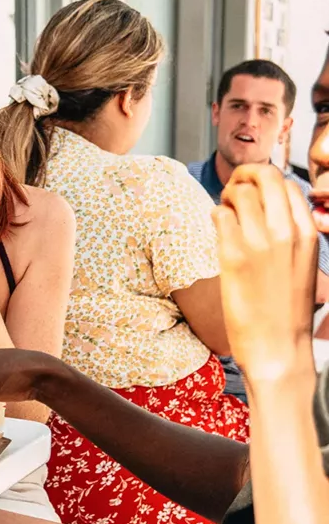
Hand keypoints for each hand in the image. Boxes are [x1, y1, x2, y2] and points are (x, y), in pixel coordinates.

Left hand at [213, 164, 316, 378]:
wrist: (277, 348)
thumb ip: (289, 235)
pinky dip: (216, 216)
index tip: (252, 193)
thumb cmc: (285, 310)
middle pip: (264, 176)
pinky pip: (220, 216)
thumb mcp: (301, 265)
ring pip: (239, 192)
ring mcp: (260, 243)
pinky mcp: (233, 257)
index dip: (264, 182)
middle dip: (243, 176)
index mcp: (307, 233)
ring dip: (226, 197)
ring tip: (225, 214)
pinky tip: (218, 230)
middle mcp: (286, 232)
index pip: (287, 184)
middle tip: (232, 192)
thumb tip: (265, 211)